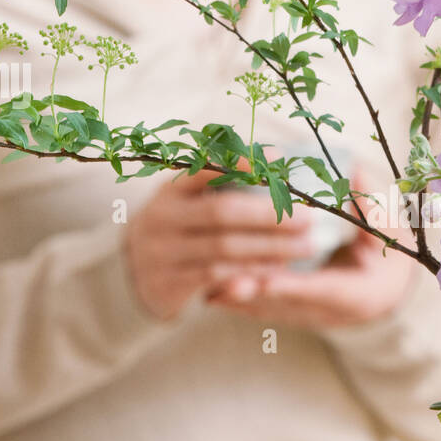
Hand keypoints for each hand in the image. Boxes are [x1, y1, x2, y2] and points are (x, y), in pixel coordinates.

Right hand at [124, 169, 317, 319]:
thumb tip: (276, 156)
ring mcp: (163, 252)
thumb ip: (221, 183)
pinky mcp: (169, 283)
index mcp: (170, 190)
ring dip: (270, 248)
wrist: (132, 275)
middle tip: (308, 219)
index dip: (242, 162)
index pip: (205, 168)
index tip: (280, 160)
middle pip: (222, 212)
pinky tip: (278, 271)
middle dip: (269, 214)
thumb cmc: (179, 229)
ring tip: (305, 247)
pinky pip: (216, 278)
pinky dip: (251, 273)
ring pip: (224, 248)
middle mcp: (162, 218)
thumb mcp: (187, 201)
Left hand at [205, 193, 417, 329]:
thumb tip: (354, 174)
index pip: (325, 290)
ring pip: (272, 313)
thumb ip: (373, 207)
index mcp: (362, 293)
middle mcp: (334, 313)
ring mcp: (312, 318)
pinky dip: (240, 304)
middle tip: (225, 285)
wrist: (389, 288)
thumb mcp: (390, 231)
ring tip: (209, 290)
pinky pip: (264, 312)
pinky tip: (212, 294)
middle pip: (290, 307)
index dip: (295, 286)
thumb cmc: (389, 252)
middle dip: (257, 296)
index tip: (268, 280)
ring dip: (241, 302)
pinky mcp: (295, 316)